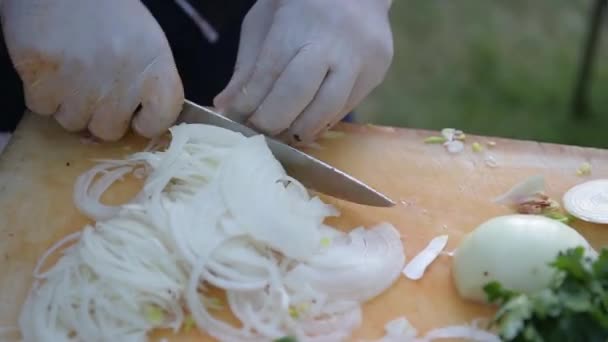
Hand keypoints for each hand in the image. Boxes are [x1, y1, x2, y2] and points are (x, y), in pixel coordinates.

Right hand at [0, 0, 183, 140]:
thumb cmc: (107, 9)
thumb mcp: (145, 43)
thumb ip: (147, 82)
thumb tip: (137, 122)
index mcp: (155, 69)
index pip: (161, 120)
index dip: (147, 123)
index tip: (137, 115)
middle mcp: (121, 83)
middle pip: (109, 131)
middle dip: (99, 115)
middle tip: (93, 86)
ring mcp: (80, 85)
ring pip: (72, 123)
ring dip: (68, 104)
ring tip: (70, 71)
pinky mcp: (42, 80)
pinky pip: (41, 107)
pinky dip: (41, 92)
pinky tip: (50, 65)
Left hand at [214, 0, 393, 143]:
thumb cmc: (300, 2)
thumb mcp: (265, 21)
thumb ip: (247, 66)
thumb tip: (225, 107)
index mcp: (303, 21)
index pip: (271, 74)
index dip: (252, 103)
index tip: (237, 120)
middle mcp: (338, 42)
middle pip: (299, 97)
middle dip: (273, 121)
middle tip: (258, 132)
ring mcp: (363, 61)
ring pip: (325, 112)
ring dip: (297, 130)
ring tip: (280, 133)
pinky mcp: (377, 75)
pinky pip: (343, 110)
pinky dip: (319, 122)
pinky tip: (303, 122)